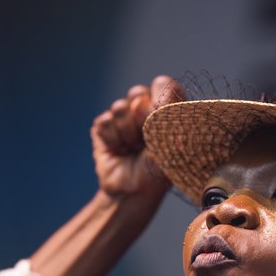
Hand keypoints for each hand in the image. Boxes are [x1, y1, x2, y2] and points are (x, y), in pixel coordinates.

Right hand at [91, 75, 183, 198]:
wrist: (132, 192)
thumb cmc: (158, 171)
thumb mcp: (172, 142)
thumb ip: (170, 111)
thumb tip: (163, 84)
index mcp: (167, 111)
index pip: (164, 85)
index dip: (160, 99)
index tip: (161, 121)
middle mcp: (145, 110)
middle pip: (138, 92)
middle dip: (141, 118)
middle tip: (146, 140)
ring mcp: (123, 118)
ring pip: (120, 107)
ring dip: (127, 133)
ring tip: (133, 150)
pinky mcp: (104, 127)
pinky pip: (105, 121)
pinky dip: (113, 139)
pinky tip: (119, 151)